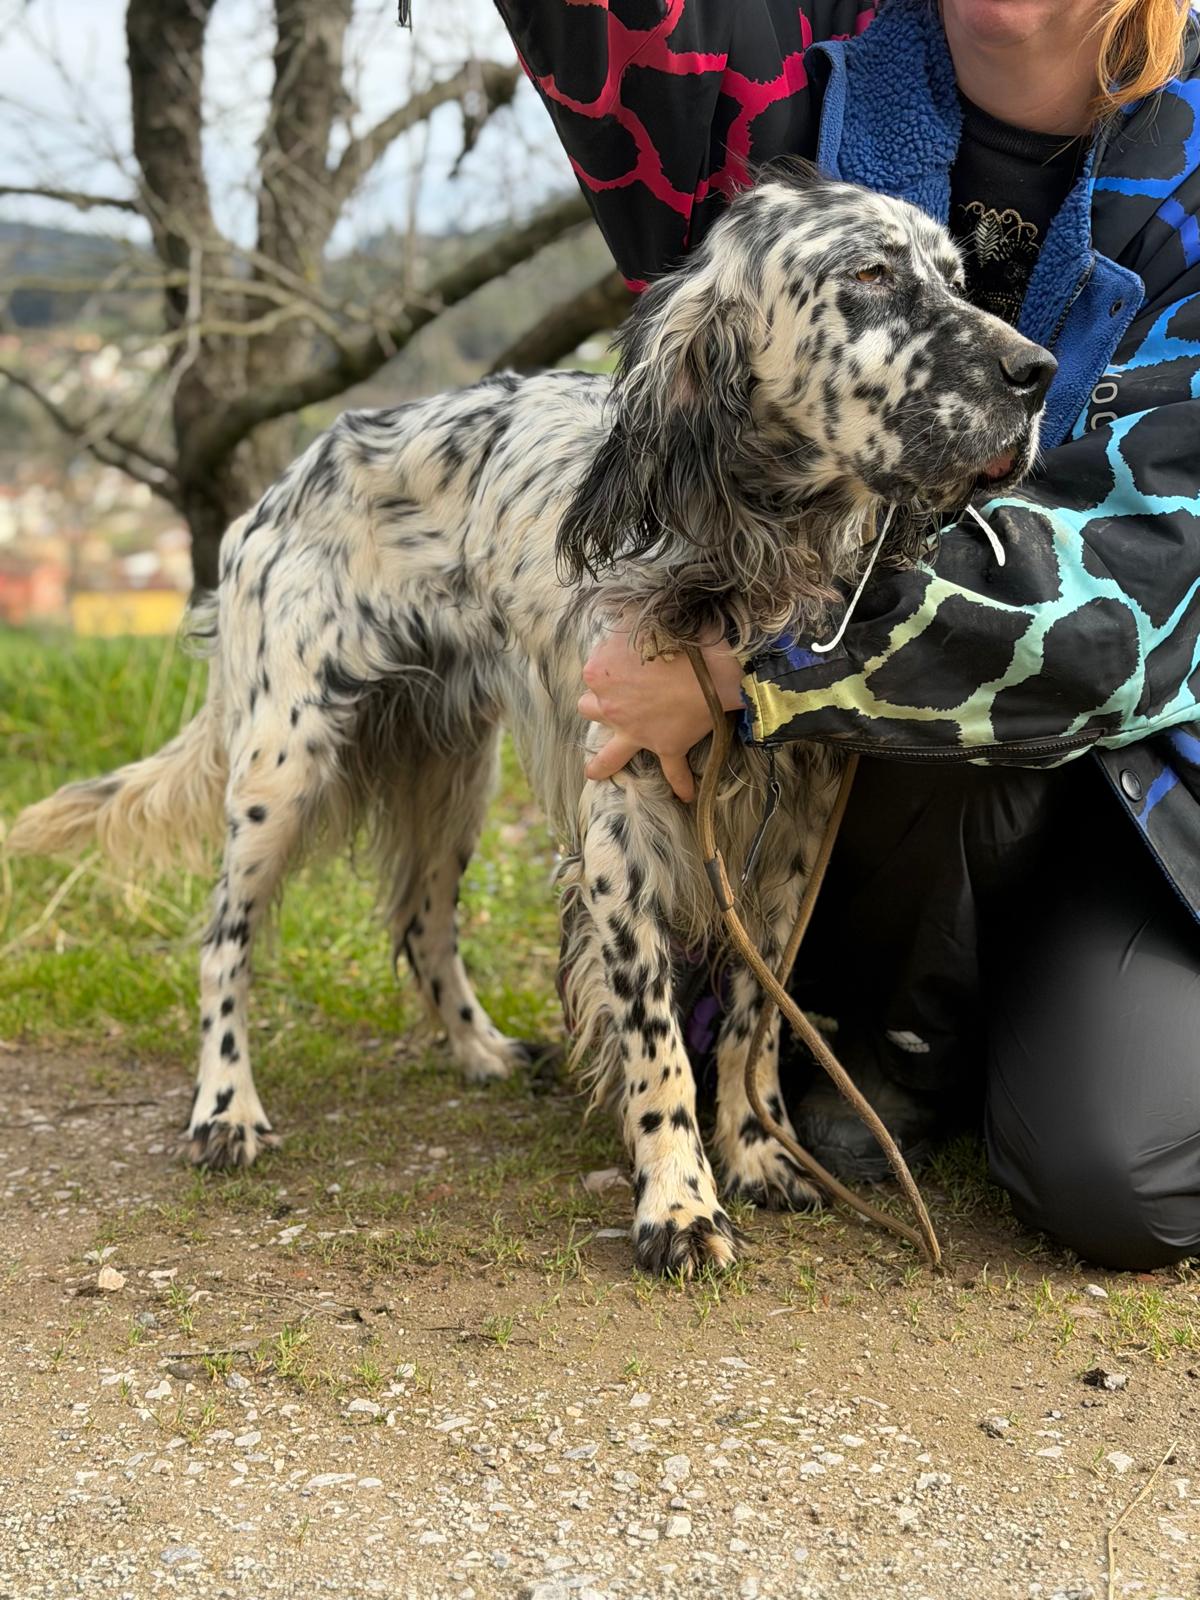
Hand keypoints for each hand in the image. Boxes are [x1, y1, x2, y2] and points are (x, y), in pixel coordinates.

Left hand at [578, 629, 745, 801]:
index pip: (592, 672)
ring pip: (610, 755)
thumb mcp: (638, 615)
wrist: (712, 661)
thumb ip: (621, 621)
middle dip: (599, 704)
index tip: (627, 660)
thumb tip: (617, 616)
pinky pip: (673, 772)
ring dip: (605, 760)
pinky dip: (681, 784)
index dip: (609, 667)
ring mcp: (637, 731)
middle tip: (617, 698)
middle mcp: (611, 707)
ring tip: (597, 770)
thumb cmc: (676, 633)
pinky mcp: (667, 746)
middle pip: (589, 708)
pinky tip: (687, 795)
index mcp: (598, 672)